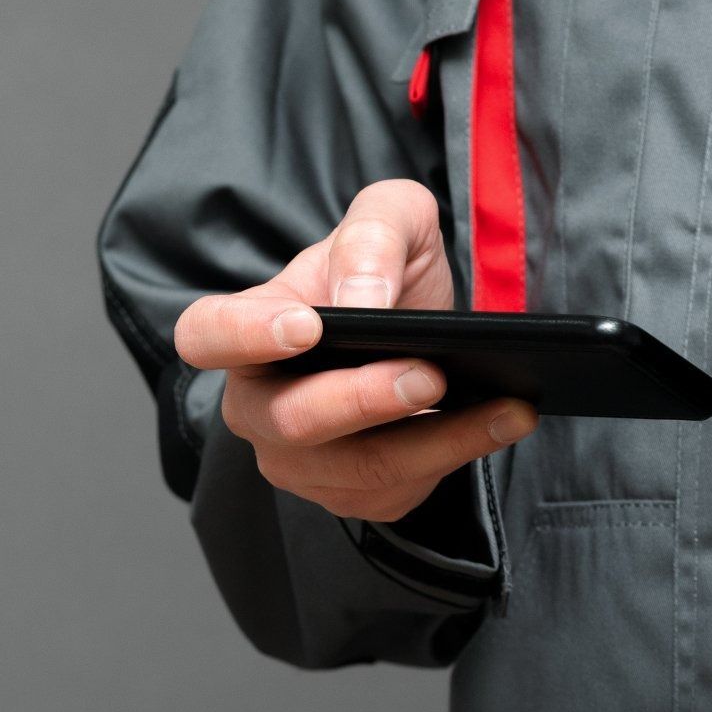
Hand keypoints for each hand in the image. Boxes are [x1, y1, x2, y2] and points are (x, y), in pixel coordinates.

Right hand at [173, 180, 536, 522]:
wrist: (423, 328)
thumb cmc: (384, 270)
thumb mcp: (392, 218)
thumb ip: (372, 235)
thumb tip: (361, 301)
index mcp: (245, 329)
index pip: (206, 336)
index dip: (244, 336)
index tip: (306, 327)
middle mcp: (258, 404)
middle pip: (288, 421)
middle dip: (363, 400)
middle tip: (430, 374)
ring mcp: (299, 460)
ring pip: (357, 467)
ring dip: (436, 439)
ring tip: (505, 405)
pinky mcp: (351, 494)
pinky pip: (399, 490)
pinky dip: (459, 456)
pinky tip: (502, 423)